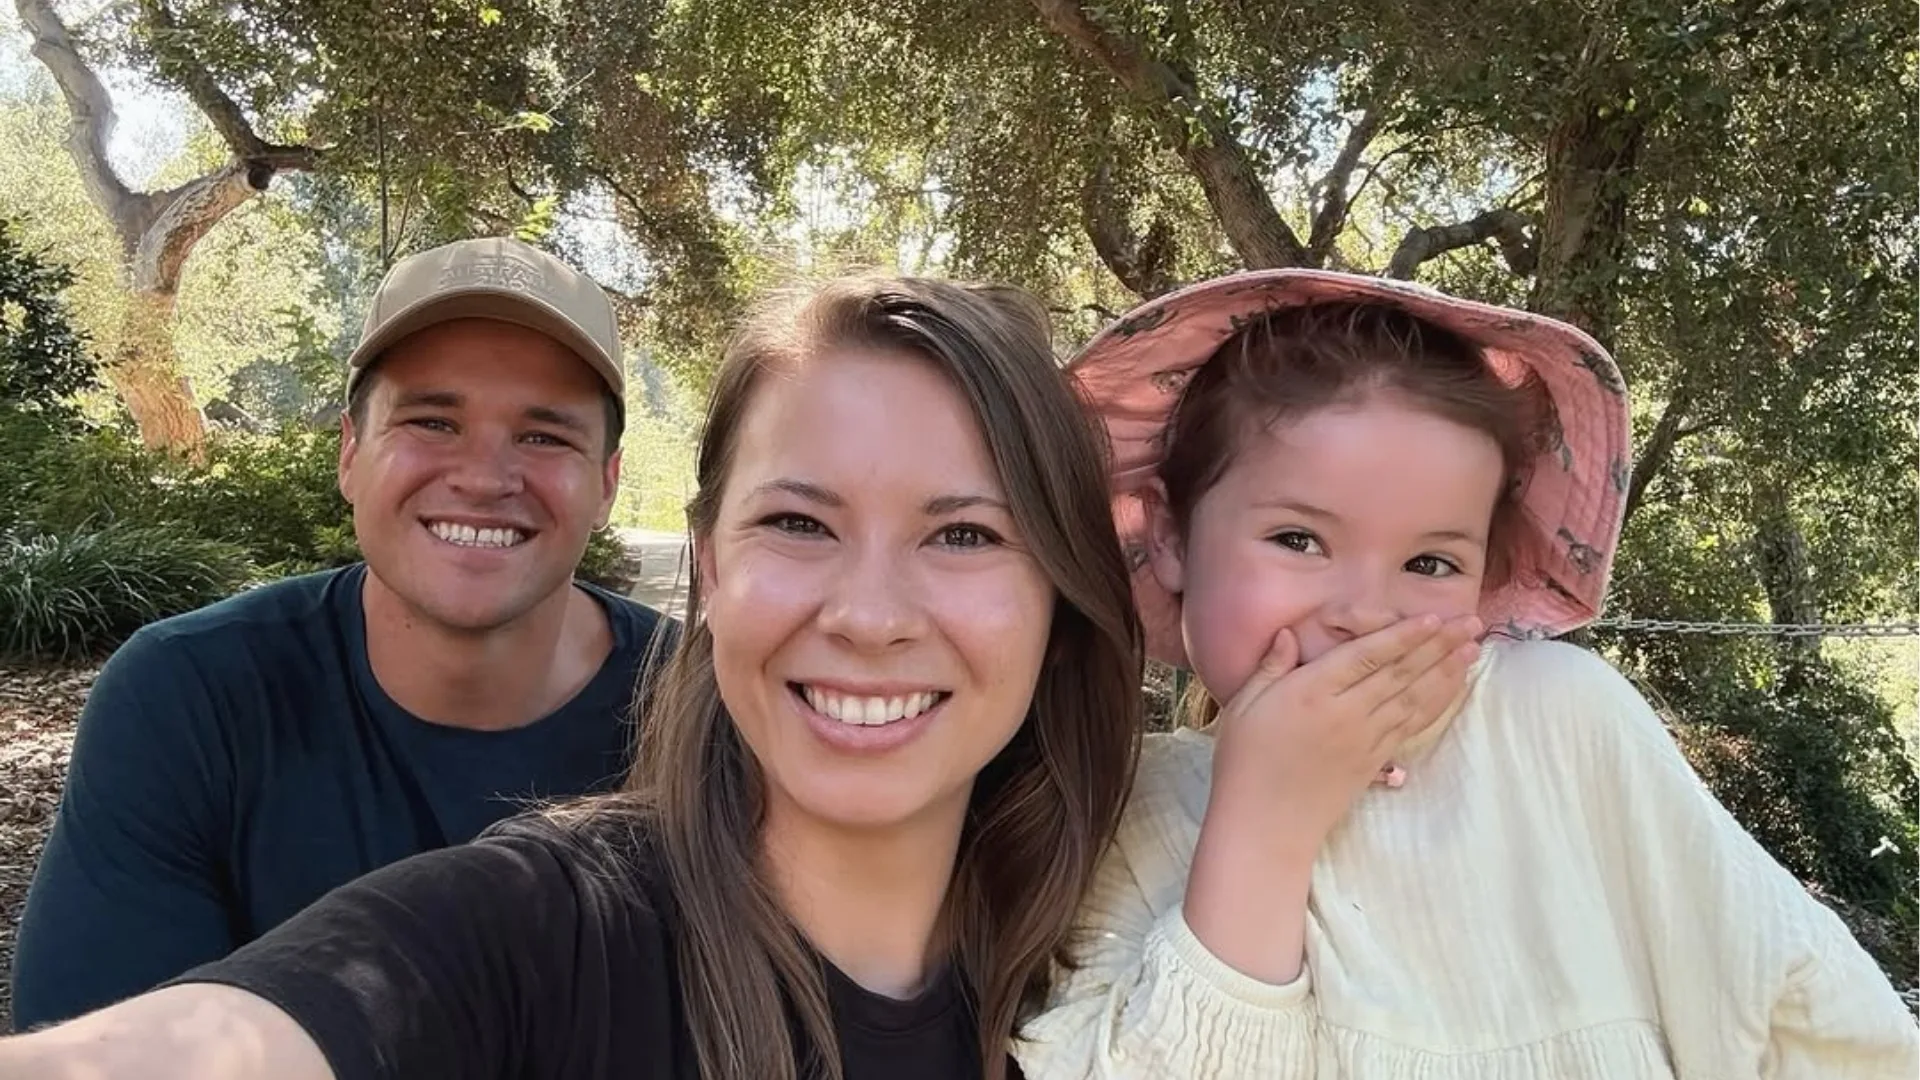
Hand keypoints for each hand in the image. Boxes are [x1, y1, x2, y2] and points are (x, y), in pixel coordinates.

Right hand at [1209, 614, 1480, 855]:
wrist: (1264, 824)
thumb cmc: (1245, 762)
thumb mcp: (1244, 705)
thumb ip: (1271, 666)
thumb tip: (1288, 632)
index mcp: (1312, 692)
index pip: (1368, 655)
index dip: (1403, 634)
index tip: (1434, 617)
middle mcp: (1346, 713)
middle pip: (1401, 672)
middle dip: (1439, 644)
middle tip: (1471, 621)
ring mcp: (1364, 739)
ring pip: (1413, 697)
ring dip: (1446, 671)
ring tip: (1473, 648)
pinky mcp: (1373, 761)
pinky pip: (1411, 725)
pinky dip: (1435, 703)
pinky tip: (1451, 688)